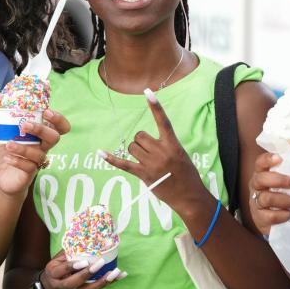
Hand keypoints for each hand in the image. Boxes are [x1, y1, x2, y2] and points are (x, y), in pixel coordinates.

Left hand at [0, 108, 69, 195]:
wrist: (5, 175)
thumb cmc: (8, 150)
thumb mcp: (0, 135)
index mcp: (40, 134)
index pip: (59, 126)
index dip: (58, 119)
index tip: (46, 112)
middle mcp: (43, 146)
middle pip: (54, 137)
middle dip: (41, 129)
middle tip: (25, 125)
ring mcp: (38, 160)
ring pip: (39, 154)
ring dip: (23, 148)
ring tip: (8, 145)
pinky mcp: (30, 173)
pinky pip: (29, 167)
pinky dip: (17, 161)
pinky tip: (7, 158)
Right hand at [41, 250, 125, 288]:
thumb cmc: (55, 271)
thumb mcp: (55, 261)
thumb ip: (66, 252)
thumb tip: (82, 237)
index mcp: (54, 274)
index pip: (63, 270)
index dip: (73, 266)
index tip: (84, 261)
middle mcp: (63, 285)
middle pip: (75, 282)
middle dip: (88, 274)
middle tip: (100, 264)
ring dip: (103, 281)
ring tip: (115, 272)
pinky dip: (110, 282)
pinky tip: (120, 275)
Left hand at [97, 89, 204, 213]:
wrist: (189, 196)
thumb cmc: (187, 174)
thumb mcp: (181, 154)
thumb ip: (167, 145)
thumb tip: (149, 142)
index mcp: (173, 144)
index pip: (163, 121)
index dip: (155, 106)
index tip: (148, 92)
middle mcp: (161, 152)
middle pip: (140, 136)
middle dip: (141, 141)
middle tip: (150, 152)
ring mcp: (151, 164)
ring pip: (132, 147)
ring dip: (136, 151)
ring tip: (146, 161)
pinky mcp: (143, 175)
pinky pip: (123, 164)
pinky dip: (111, 158)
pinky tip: (100, 153)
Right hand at [249, 152, 289, 235]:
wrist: (274, 222)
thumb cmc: (280, 196)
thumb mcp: (286, 182)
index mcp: (261, 174)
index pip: (260, 163)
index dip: (268, 159)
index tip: (279, 158)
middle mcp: (256, 187)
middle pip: (261, 179)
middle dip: (280, 180)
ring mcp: (255, 203)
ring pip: (266, 198)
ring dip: (284, 199)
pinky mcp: (259, 218)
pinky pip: (269, 216)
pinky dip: (282, 215)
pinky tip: (289, 214)